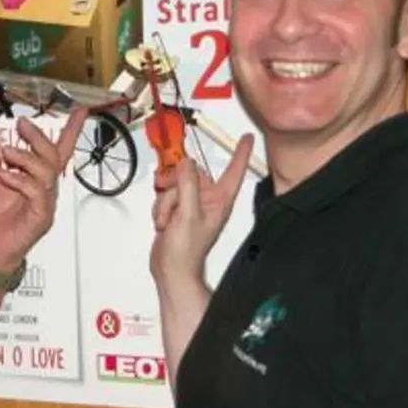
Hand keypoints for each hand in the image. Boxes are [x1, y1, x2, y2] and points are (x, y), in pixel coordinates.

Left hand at [0, 109, 87, 270]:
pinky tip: (4, 176)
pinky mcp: (41, 216)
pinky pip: (37, 192)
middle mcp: (47, 188)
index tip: (81, 110)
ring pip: (47, 172)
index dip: (71, 130)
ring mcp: (46, 202)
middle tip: (21, 124)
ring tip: (6, 152)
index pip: (59, 150)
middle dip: (38, 137)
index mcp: (38, 177)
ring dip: (26, 157)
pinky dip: (20, 180)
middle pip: (53, 156)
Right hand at [150, 135, 254, 284]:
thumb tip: (186, 163)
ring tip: (168, 220)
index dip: (241, 153)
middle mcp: (208, 200)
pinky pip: (166, 194)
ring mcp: (191, 205)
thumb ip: (188, 185)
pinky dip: (160, 206)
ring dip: (165, 200)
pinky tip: (164, 222)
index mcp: (220, 201)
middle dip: (176, 184)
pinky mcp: (177, 209)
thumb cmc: (186, 251)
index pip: (234, 171)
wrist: (171, 269)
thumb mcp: (188, 214)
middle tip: (173, 202)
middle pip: (193, 173)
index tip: (247, 138)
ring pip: (175, 183)